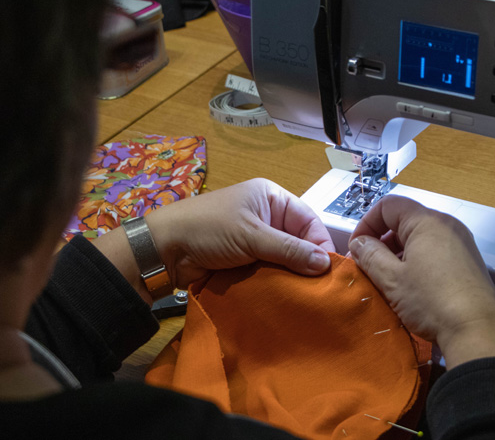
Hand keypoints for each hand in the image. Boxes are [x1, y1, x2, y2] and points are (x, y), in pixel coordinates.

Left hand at [147, 178, 334, 288]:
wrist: (164, 250)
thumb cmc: (209, 229)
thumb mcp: (252, 236)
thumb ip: (289, 250)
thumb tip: (325, 264)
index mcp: (271, 198)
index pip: (308, 221)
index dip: (320, 244)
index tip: (329, 271)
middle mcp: (267, 217)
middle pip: (299, 242)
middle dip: (307, 263)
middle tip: (321, 289)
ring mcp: (255, 240)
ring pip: (285, 260)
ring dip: (291, 276)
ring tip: (306, 296)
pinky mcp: (246, 261)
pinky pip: (270, 272)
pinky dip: (277, 283)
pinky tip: (287, 297)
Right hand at [348, 195, 494, 367]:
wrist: (478, 332)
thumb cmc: (433, 302)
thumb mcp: (392, 279)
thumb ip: (370, 255)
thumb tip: (359, 243)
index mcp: (427, 222)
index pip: (388, 206)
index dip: (366, 224)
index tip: (356, 248)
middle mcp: (447, 225)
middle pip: (404, 220)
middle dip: (381, 240)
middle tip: (367, 265)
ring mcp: (461, 243)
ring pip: (419, 238)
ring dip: (398, 253)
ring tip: (387, 280)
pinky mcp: (468, 262)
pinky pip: (435, 252)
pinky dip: (417, 262)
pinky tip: (411, 287)